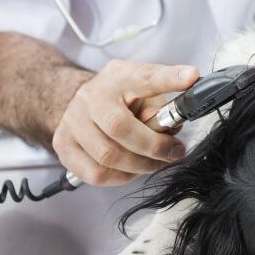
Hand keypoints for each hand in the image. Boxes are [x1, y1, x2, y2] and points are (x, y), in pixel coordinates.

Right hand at [52, 60, 198, 185]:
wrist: (82, 104)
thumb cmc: (121, 100)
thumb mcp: (144, 92)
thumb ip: (161, 106)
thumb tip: (172, 127)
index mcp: (119, 77)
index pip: (144, 77)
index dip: (168, 79)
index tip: (191, 78)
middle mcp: (91, 97)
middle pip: (119, 127)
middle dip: (154, 147)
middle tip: (174, 152)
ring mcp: (73, 120)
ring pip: (108, 156)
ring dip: (139, 166)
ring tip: (153, 163)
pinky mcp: (63, 144)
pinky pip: (96, 174)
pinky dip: (120, 178)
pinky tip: (130, 170)